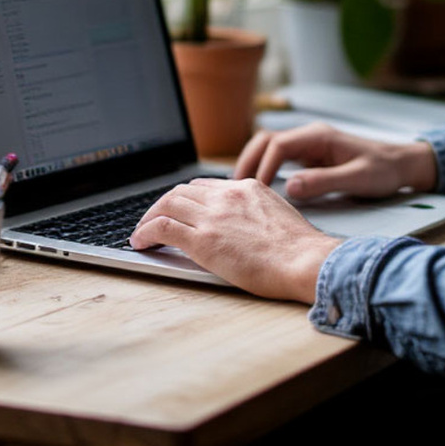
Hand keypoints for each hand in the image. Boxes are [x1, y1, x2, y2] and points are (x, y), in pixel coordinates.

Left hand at [129, 177, 341, 301]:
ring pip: (167, 205)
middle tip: (153, 220)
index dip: (186, 198)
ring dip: (149, 218)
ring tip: (141, 232)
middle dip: (162, 205)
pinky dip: (145, 232)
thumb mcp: (278, 215)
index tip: (179, 209)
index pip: (205, 185)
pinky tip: (140, 242)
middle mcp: (227, 196)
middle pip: (181, 192)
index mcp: (247, 188)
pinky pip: (162, 227)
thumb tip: (245, 226)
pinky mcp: (202, 240)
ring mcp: (213, 216)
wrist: (304, 260)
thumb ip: (256, 212)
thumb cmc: (299, 249)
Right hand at [233, 122, 438, 200]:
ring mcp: (309, 145)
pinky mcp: (310, 156)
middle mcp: (310, 136)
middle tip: (235, 189)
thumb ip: (324, 182)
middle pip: (266, 140)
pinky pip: (279, 158)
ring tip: (241, 190)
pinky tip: (258, 189)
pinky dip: (264, 169)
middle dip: (248, 161)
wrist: (401, 165)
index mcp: (319, 136)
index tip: (257, 191)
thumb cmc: (383, 171)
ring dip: (253, 164)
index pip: (278, 144)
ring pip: (269, 147)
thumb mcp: (357, 179)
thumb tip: (289, 187)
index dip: (263, 166)